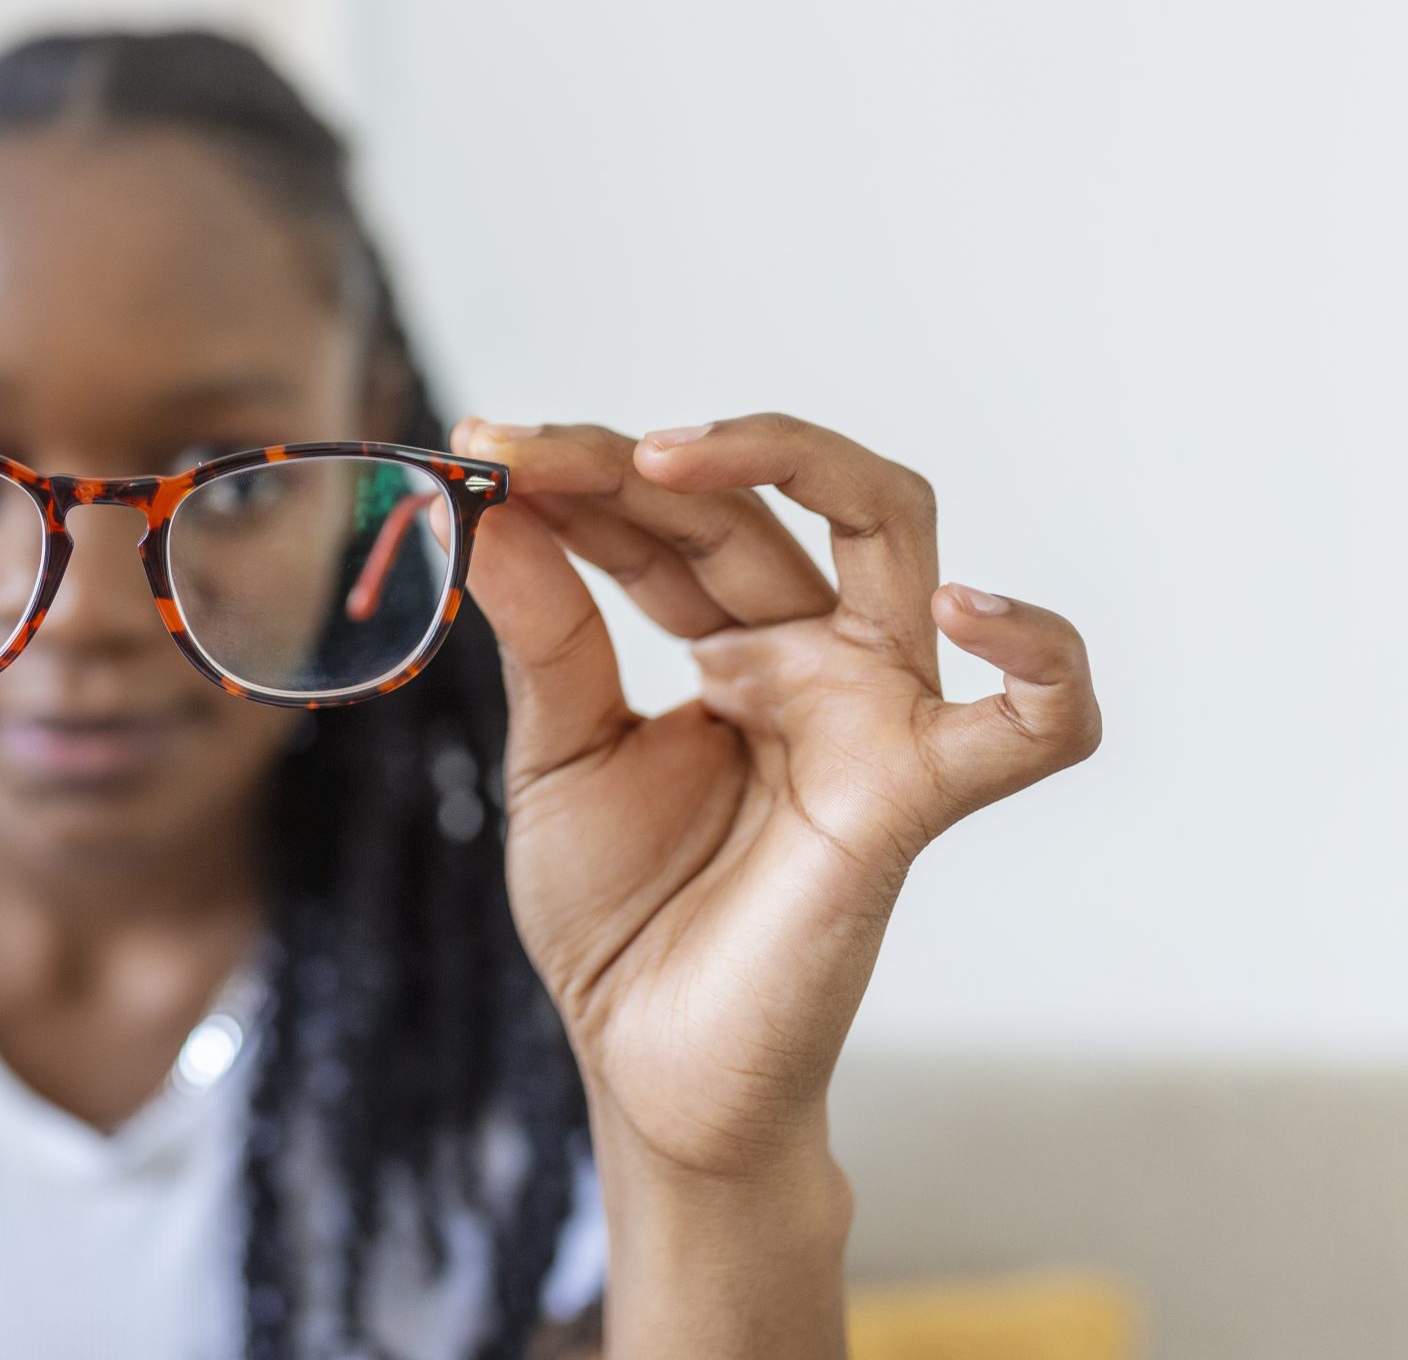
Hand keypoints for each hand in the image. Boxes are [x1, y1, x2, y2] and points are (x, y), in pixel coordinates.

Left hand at [454, 413, 1100, 1182]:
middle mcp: (809, 658)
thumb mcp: (558, 753)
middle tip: (517, 457)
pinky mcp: (915, 795)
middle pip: (753, 504)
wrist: (645, 1064)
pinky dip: (1041, 655)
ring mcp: (871, 714)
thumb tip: (489, 507)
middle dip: (629, 462)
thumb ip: (545, 632)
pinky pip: (1040, 723)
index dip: (575, 475)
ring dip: (791, 462)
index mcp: (729, 644)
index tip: (477, 454)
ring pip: (894, 532)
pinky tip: (966, 607)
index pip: (669, 518)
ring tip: (662, 457)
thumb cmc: (618, 917)